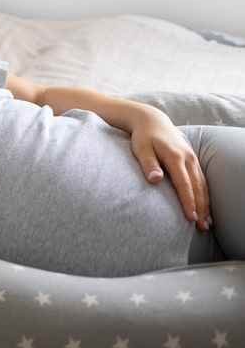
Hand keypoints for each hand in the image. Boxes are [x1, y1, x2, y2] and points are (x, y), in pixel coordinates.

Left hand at [129, 109, 211, 231]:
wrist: (152, 120)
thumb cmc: (143, 137)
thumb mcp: (141, 149)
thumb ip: (148, 164)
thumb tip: (155, 180)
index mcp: (175, 157)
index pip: (184, 184)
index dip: (188, 202)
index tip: (190, 217)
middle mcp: (188, 158)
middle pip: (197, 187)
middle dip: (200, 208)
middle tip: (201, 227)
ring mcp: (192, 158)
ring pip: (202, 185)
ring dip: (205, 204)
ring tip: (206, 223)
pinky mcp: (192, 160)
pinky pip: (202, 180)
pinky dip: (204, 195)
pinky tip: (205, 208)